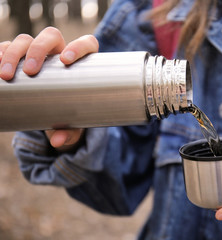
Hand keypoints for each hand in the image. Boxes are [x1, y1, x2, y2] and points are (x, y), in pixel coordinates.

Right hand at [0, 27, 98, 149]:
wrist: (51, 112)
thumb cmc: (67, 113)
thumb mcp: (72, 124)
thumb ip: (69, 132)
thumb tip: (57, 141)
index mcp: (81, 62)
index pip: (87, 44)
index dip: (79, 46)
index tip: (66, 60)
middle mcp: (59, 52)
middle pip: (51, 36)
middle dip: (38, 50)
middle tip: (30, 72)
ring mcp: (38, 53)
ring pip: (25, 40)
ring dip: (14, 53)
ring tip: (6, 75)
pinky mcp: (18, 58)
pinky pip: (5, 47)